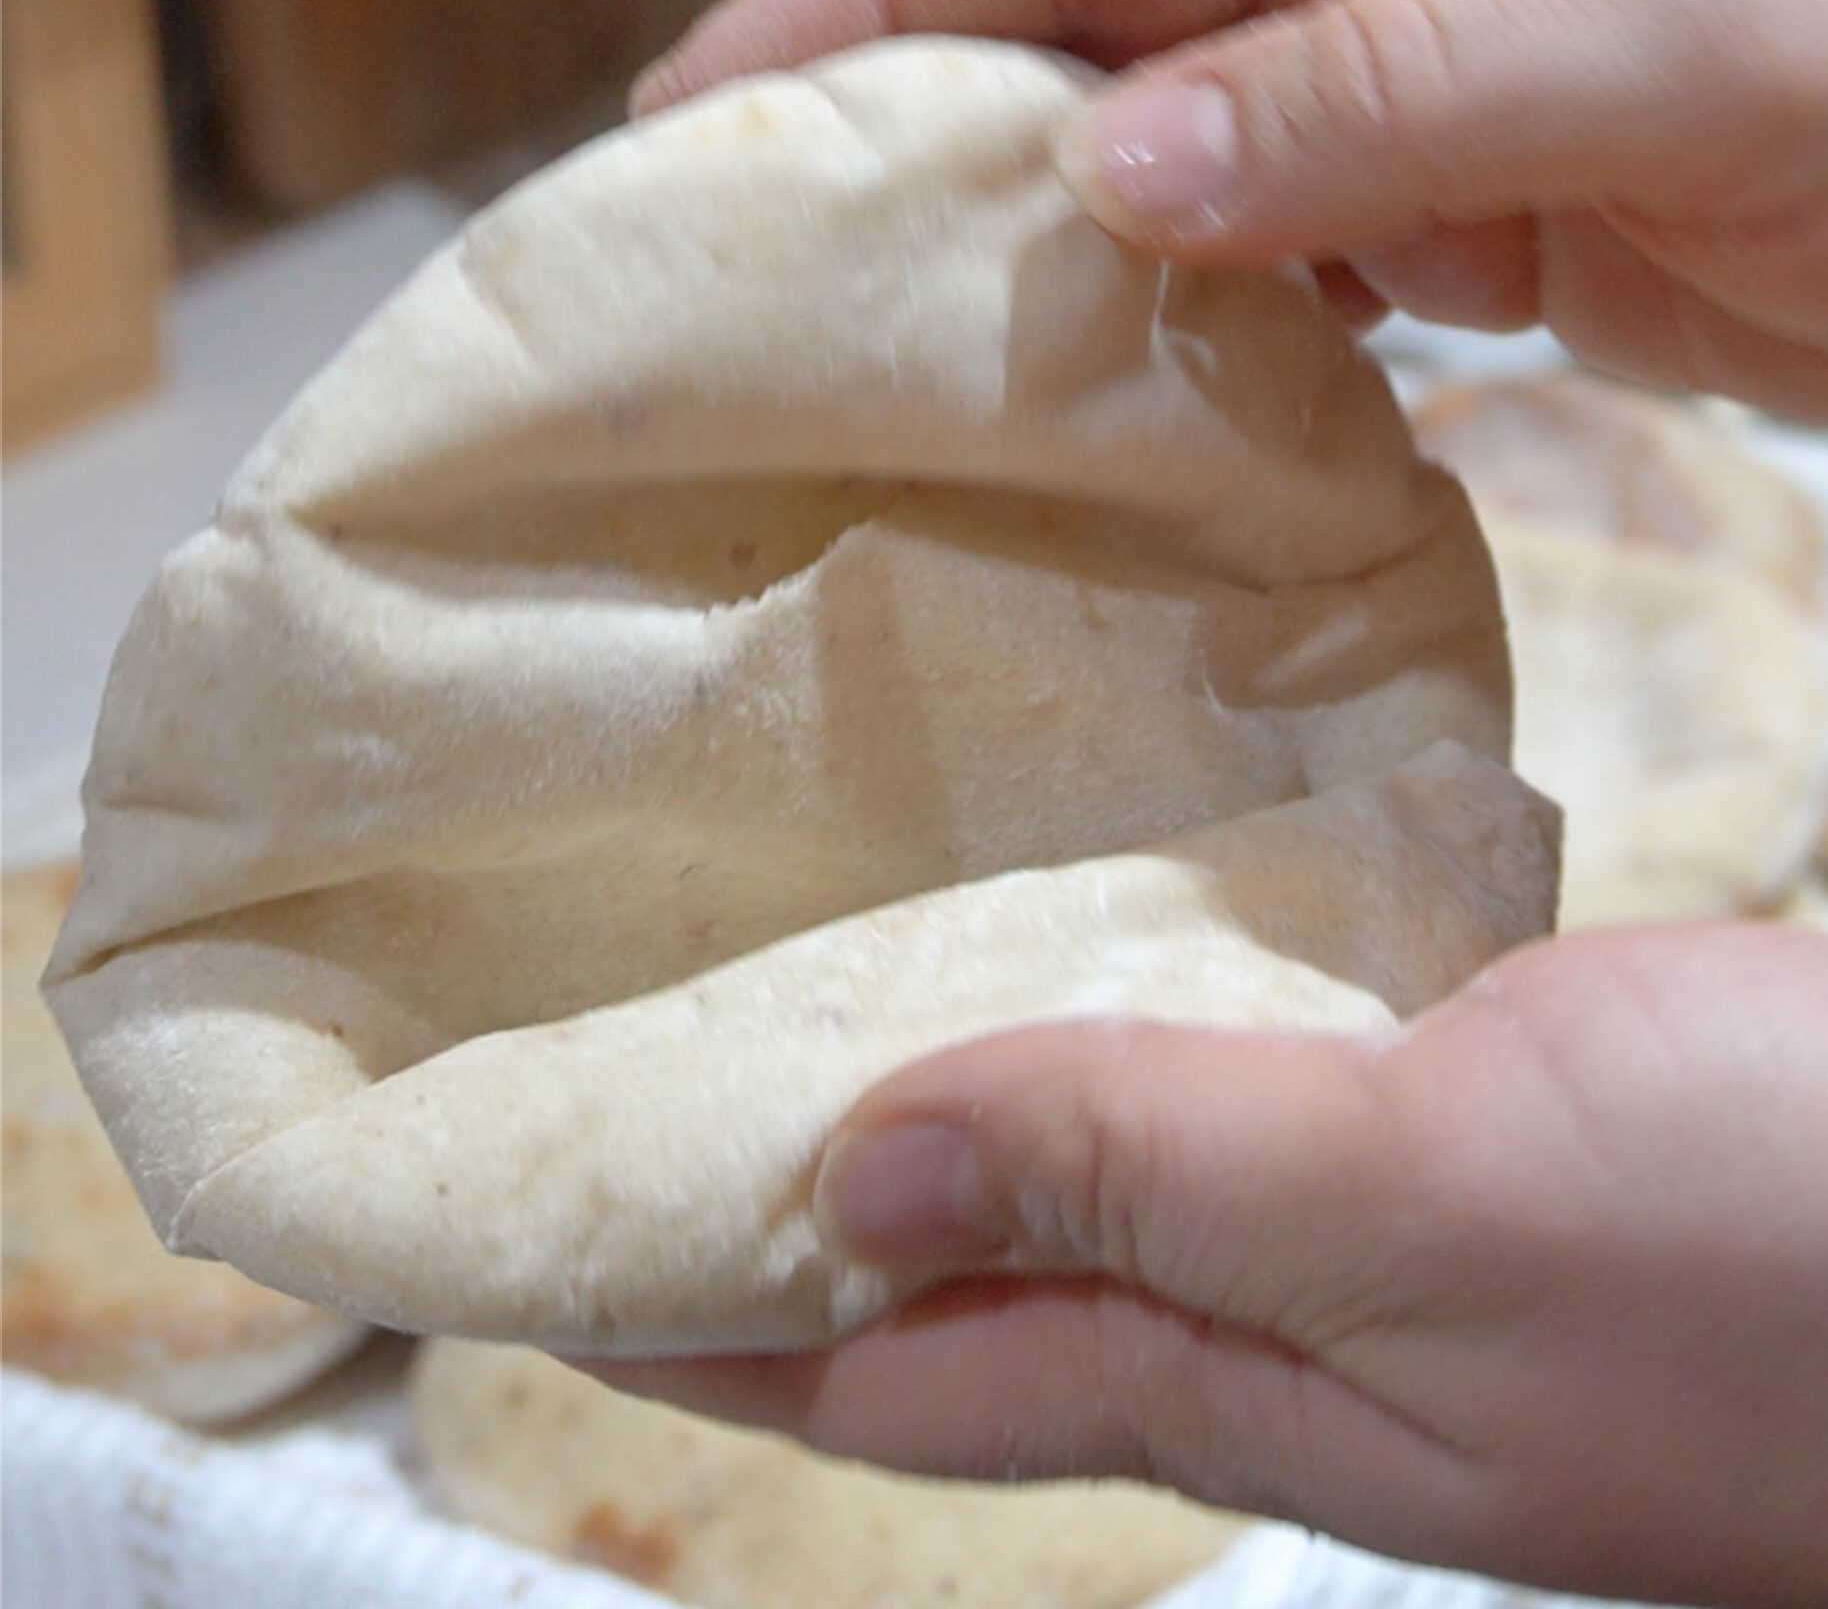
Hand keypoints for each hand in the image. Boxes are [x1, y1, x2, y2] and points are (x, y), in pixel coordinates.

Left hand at [598, 923, 1827, 1608]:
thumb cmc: (1778, 1244)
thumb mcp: (1442, 1202)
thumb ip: (1161, 1178)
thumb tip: (844, 1170)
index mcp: (1264, 1382)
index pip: (906, 1374)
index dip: (707, 1332)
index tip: (522, 1259)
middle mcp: (1312, 1320)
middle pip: (991, 1278)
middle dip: (802, 1208)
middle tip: (640, 1077)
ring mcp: (1415, 1224)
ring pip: (1124, 1160)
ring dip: (973, 1091)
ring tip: (833, 969)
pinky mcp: (1505, 1106)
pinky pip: (1263, 1059)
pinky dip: (1155, 995)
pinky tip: (1133, 903)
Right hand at [636, 0, 1827, 419]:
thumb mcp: (1692, 25)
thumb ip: (1398, 84)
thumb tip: (1104, 174)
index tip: (695, 106)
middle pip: (1092, 12)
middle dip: (922, 132)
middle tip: (743, 278)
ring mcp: (1422, 58)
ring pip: (1166, 147)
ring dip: (1038, 252)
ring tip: (873, 374)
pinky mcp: (1472, 204)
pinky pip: (1275, 257)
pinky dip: (1182, 332)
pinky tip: (1097, 422)